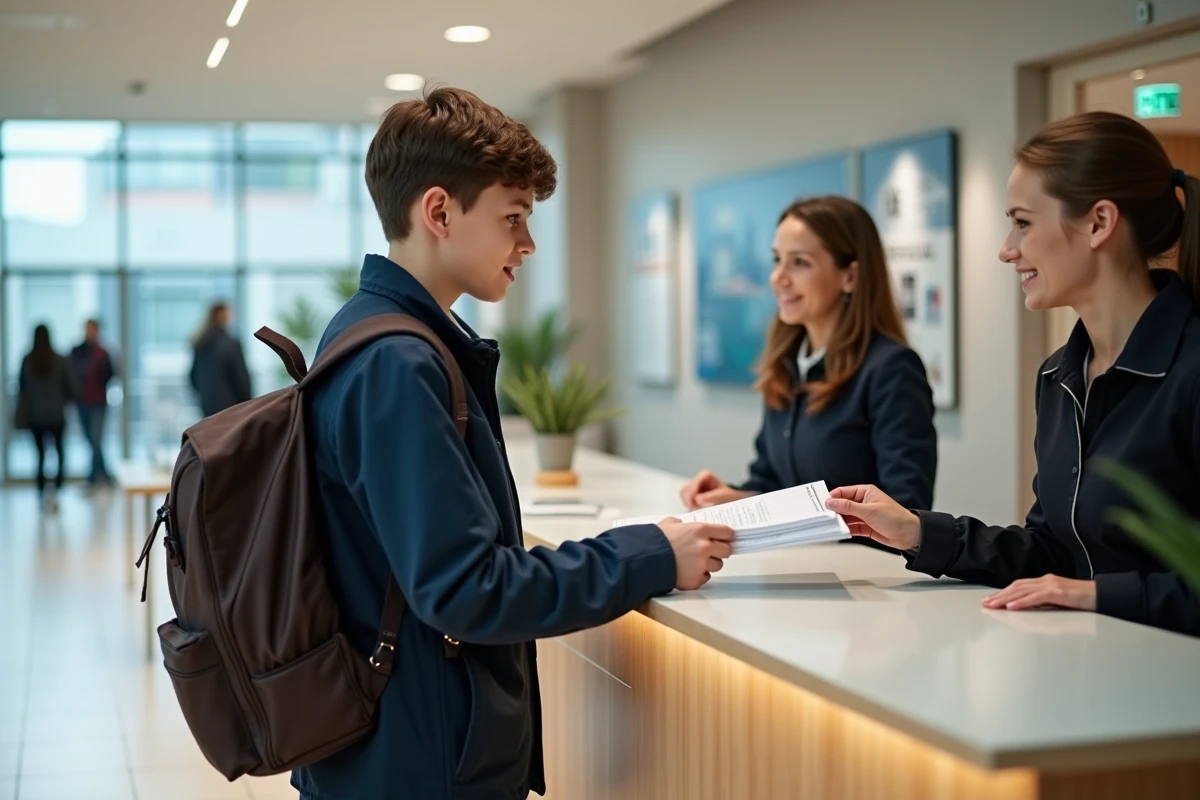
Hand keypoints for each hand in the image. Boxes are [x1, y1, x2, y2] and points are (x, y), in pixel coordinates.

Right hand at [658, 517, 734, 590]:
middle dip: (719, 551)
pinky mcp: (695, 580)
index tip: (724, 538)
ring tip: (694, 561)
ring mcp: (701, 565)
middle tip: (710, 551)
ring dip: (709, 564)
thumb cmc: (654, 541)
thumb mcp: (668, 524)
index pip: (727, 532)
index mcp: (700, 530)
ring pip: (717, 566)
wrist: (644, 560)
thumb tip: (683, 526)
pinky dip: (698, 575)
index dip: (725, 536)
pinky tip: (687, 571)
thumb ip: (681, 524)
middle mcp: (704, 547)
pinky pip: (705, 578)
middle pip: (726, 551)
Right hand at [679, 470, 755, 508]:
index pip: (692, 483)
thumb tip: (697, 499)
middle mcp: (698, 480)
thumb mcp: (724, 496)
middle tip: (695, 510)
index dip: (692, 494)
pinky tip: (696, 511)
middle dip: (689, 500)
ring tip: (697, 511)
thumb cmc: (731, 497)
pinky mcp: (692, 496)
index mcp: (705, 475)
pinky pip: (685, 501)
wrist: (734, 503)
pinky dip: (689, 506)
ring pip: (683, 495)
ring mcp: (694, 488)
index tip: (695, 504)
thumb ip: (712, 497)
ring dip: (688, 504)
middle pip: (685, 489)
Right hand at [824, 484, 920, 550]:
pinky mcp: (865, 527)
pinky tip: (840, 532)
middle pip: (842, 505)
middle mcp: (863, 503)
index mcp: (865, 492)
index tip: (822, 505)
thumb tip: (831, 502)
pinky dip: (845, 530)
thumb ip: (848, 507)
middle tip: (824, 517)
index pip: (843, 492)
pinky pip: (851, 527)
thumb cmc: (895, 517)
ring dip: (839, 522)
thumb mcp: (869, 510)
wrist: (910, 535)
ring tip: (830, 526)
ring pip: (845, 517)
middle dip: (833, 511)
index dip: (832, 498)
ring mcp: (864, 515)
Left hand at [982, 576, 1096, 611]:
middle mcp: (1046, 580)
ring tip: (993, 605)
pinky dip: (1022, 602)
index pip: (1019, 585)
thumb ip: (1044, 602)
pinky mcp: (1059, 592)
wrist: (1105, 595)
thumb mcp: (1059, 601)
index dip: (1004, 592)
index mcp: (1045, 581)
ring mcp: (1052, 585)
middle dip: (999, 595)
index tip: (991, 600)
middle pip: (1017, 587)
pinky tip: (1012, 607)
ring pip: (1023, 591)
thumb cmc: (1083, 600)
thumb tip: (1028, 608)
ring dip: (1005, 598)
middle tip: (985, 604)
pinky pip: (1036, 598)